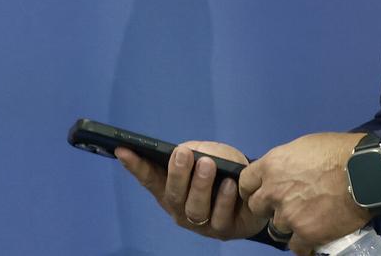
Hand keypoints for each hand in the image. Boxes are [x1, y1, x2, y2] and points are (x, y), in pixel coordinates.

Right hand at [116, 141, 265, 241]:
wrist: (257, 191)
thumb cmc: (226, 170)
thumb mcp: (212, 153)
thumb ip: (197, 151)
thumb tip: (188, 152)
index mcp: (171, 189)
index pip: (149, 178)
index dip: (135, 166)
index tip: (123, 149)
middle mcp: (181, 209)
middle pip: (172, 195)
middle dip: (176, 173)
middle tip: (182, 153)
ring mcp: (201, 223)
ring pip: (194, 208)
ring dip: (200, 185)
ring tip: (207, 164)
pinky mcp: (223, 230)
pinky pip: (220, 216)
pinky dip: (224, 199)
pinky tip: (228, 184)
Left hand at [239, 132, 374, 255]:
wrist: (365, 172)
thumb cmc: (338, 151)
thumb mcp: (304, 146)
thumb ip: (286, 162)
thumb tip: (282, 172)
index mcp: (272, 165)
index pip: (245, 182)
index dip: (254, 188)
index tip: (263, 191)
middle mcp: (274, 191)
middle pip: (257, 207)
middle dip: (269, 207)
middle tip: (288, 204)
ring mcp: (288, 215)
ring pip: (276, 228)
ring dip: (288, 224)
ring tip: (306, 218)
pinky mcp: (306, 233)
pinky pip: (295, 246)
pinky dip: (304, 243)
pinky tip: (314, 235)